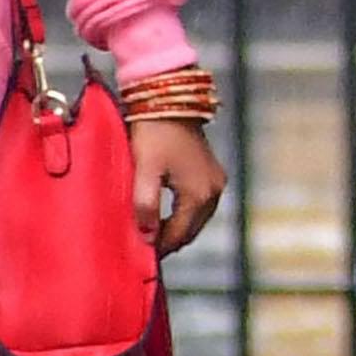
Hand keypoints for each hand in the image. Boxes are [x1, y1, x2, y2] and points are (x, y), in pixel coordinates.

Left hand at [131, 120, 226, 256]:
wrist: (168, 99)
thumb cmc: (153, 132)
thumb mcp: (144, 170)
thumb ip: (145, 205)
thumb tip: (147, 236)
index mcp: (199, 194)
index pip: (179, 235)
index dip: (159, 248)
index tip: (139, 256)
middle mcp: (214, 190)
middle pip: (191, 231)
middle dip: (169, 240)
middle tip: (143, 247)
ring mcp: (216, 181)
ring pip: (195, 219)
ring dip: (176, 228)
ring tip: (150, 232)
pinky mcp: (212, 172)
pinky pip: (198, 205)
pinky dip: (183, 214)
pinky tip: (164, 214)